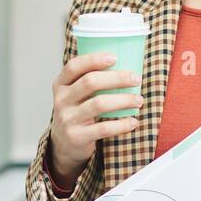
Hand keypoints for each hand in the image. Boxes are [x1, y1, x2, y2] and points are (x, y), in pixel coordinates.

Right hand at [48, 50, 144, 180]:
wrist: (64, 143)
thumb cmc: (78, 111)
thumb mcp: (76, 94)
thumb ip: (91, 80)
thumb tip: (126, 66)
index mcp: (61, 84)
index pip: (74, 66)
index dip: (93, 59)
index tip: (115, 57)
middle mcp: (61, 100)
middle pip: (90, 82)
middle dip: (117, 78)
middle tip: (136, 79)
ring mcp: (67, 119)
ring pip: (98, 104)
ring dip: (123, 100)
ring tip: (138, 100)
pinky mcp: (76, 136)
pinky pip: (103, 128)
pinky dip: (121, 124)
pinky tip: (133, 121)